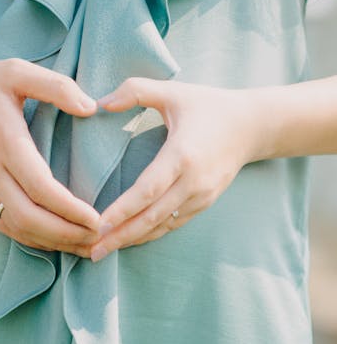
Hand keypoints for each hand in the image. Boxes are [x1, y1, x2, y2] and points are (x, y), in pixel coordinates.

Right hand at [0, 58, 100, 254]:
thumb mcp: (16, 71)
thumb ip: (56, 86)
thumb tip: (91, 108)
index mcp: (6, 143)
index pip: (41, 188)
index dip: (71, 210)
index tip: (98, 218)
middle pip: (30, 218)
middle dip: (67, 234)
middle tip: (99, 237)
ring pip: (17, 228)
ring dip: (53, 242)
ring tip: (84, 246)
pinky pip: (4, 226)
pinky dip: (32, 239)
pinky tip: (55, 240)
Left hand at [90, 78, 257, 260]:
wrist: (252, 127)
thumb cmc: (208, 106)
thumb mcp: (173, 91)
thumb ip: (136, 90)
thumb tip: (101, 102)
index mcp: (182, 155)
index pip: (147, 190)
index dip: (122, 210)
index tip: (98, 225)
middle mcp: (193, 182)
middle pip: (151, 217)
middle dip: (120, 236)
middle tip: (92, 252)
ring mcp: (201, 196)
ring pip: (162, 226)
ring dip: (132, 240)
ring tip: (102, 253)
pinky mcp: (204, 203)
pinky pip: (172, 224)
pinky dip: (149, 235)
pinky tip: (128, 241)